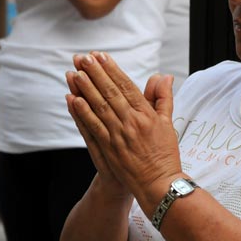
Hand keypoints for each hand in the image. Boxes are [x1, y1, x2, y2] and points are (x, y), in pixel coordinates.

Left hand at [68, 52, 181, 206]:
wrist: (159, 184)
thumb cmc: (165, 153)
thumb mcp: (168, 122)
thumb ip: (163, 98)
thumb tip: (164, 76)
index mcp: (146, 115)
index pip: (126, 86)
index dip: (112, 70)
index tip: (101, 56)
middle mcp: (131, 123)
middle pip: (110, 93)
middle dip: (95, 74)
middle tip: (83, 58)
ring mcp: (118, 136)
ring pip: (99, 107)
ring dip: (85, 89)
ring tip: (74, 73)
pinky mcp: (108, 149)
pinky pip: (92, 127)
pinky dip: (82, 113)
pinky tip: (73, 100)